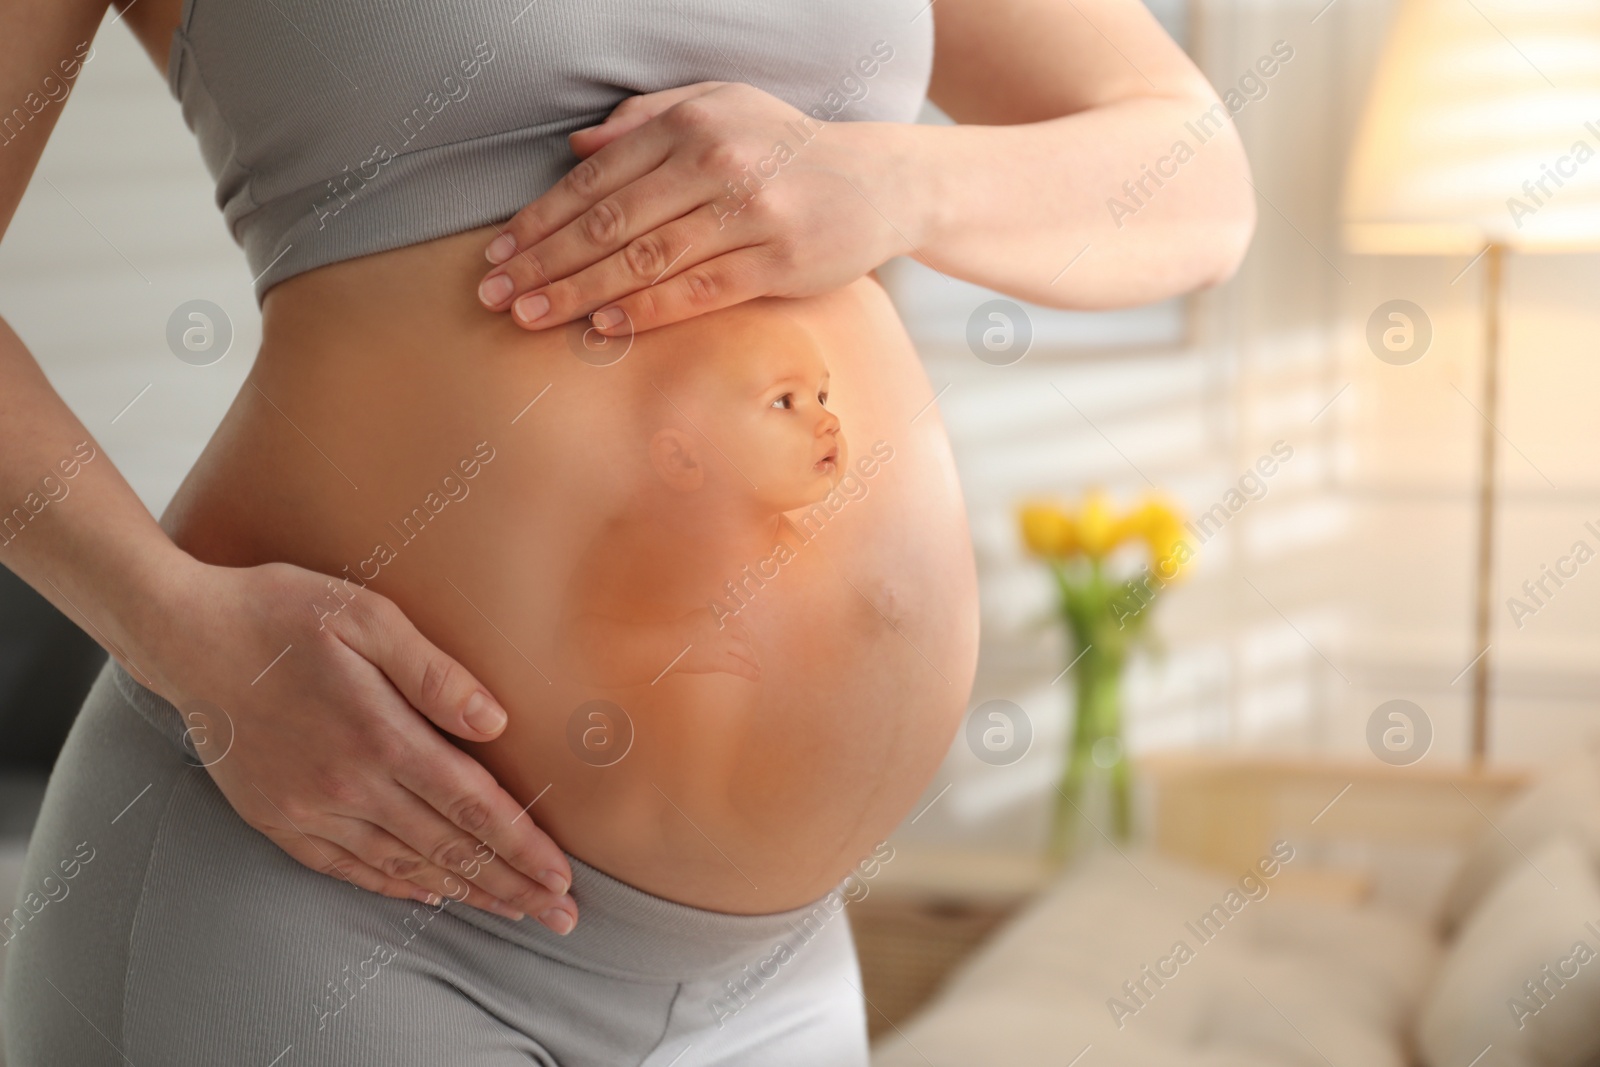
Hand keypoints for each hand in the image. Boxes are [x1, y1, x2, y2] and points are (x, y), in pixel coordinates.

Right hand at [139, 560, 577, 933]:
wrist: (185, 636)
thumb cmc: (283, 613)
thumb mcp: (367, 617)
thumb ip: (435, 673)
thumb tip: (496, 721)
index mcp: (380, 734)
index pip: (471, 806)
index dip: (521, 846)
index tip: (561, 877)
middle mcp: (348, 784)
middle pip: (448, 847)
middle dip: (510, 885)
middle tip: (559, 916)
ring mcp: (308, 808)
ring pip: (403, 865)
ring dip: (463, 892)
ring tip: (510, 911)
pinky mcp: (276, 818)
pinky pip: (346, 867)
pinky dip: (393, 884)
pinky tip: (427, 893)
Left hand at [475, 81, 916, 334]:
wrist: (879, 183)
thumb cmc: (786, 147)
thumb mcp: (720, 108)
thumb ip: (646, 120)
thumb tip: (575, 149)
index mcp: (691, 125)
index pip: (597, 178)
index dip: (540, 218)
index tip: (498, 251)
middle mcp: (715, 165)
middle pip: (609, 222)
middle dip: (543, 261)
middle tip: (496, 294)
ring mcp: (747, 215)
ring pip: (644, 260)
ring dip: (578, 292)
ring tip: (530, 316)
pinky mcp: (775, 262)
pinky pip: (696, 292)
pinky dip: (644, 311)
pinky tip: (601, 327)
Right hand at [674, 608, 760, 681]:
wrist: (671, 643)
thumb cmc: (679, 631)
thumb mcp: (698, 616)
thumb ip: (712, 618)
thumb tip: (722, 622)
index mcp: (720, 616)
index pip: (737, 622)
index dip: (741, 631)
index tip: (743, 637)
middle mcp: (726, 628)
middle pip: (743, 636)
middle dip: (747, 645)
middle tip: (750, 653)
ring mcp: (725, 644)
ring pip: (746, 652)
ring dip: (753, 660)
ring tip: (757, 667)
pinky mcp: (721, 660)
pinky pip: (741, 667)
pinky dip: (750, 673)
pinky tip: (756, 676)